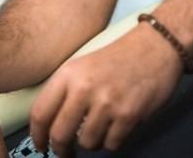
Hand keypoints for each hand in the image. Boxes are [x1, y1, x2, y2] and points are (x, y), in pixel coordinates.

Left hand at [30, 22, 182, 156]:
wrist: (155, 46)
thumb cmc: (119, 56)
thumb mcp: (83, 65)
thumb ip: (66, 90)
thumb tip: (49, 124)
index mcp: (69, 73)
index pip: (40, 112)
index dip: (37, 135)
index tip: (41, 144)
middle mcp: (84, 87)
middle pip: (59, 134)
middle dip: (61, 149)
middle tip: (66, 152)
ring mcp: (107, 102)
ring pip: (87, 143)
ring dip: (91, 142)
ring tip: (99, 129)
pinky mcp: (128, 115)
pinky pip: (112, 144)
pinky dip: (112, 141)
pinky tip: (116, 126)